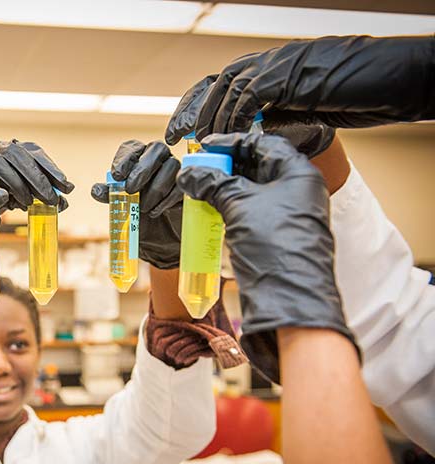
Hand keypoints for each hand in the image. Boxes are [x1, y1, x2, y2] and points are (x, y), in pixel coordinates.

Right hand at [0, 140, 73, 210]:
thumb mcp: (21, 195)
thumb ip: (40, 196)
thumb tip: (64, 203)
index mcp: (15, 150)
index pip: (35, 152)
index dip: (52, 169)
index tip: (67, 187)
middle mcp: (0, 147)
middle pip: (20, 154)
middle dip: (38, 177)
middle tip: (51, 199)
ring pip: (3, 159)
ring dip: (18, 182)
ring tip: (29, 203)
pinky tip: (9, 201)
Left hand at [91, 140, 182, 268]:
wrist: (159, 233)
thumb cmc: (138, 211)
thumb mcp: (121, 204)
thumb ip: (109, 195)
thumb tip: (96, 190)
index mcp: (138, 157)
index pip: (132, 147)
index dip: (124, 159)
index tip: (116, 176)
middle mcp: (158, 158)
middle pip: (157, 148)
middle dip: (142, 169)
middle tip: (130, 189)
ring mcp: (176, 169)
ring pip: (171, 166)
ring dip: (155, 188)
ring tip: (143, 208)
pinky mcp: (187, 184)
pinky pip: (181, 184)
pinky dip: (166, 200)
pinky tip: (155, 212)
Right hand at [176, 133, 356, 382]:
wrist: (289, 296)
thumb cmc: (273, 242)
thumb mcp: (239, 204)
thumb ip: (213, 184)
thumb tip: (189, 173)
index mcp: (298, 173)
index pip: (263, 143)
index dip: (232, 143)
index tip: (204, 146)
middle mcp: (298, 189)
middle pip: (258, 165)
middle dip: (226, 165)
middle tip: (197, 168)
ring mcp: (289, 213)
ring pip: (253, 189)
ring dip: (225, 187)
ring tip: (198, 187)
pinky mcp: (277, 234)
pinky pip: (252, 210)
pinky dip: (231, 206)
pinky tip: (210, 207)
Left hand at [181, 35, 433, 139]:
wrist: (393, 78)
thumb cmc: (356, 93)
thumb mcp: (304, 109)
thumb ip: (274, 117)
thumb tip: (247, 136)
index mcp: (271, 68)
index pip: (221, 84)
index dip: (198, 106)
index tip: (181, 132)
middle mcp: (269, 61)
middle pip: (215, 83)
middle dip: (192, 110)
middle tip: (176, 138)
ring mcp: (277, 64)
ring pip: (226, 86)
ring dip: (209, 117)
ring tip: (199, 143)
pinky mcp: (287, 74)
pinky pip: (249, 94)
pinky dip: (234, 116)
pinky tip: (228, 135)